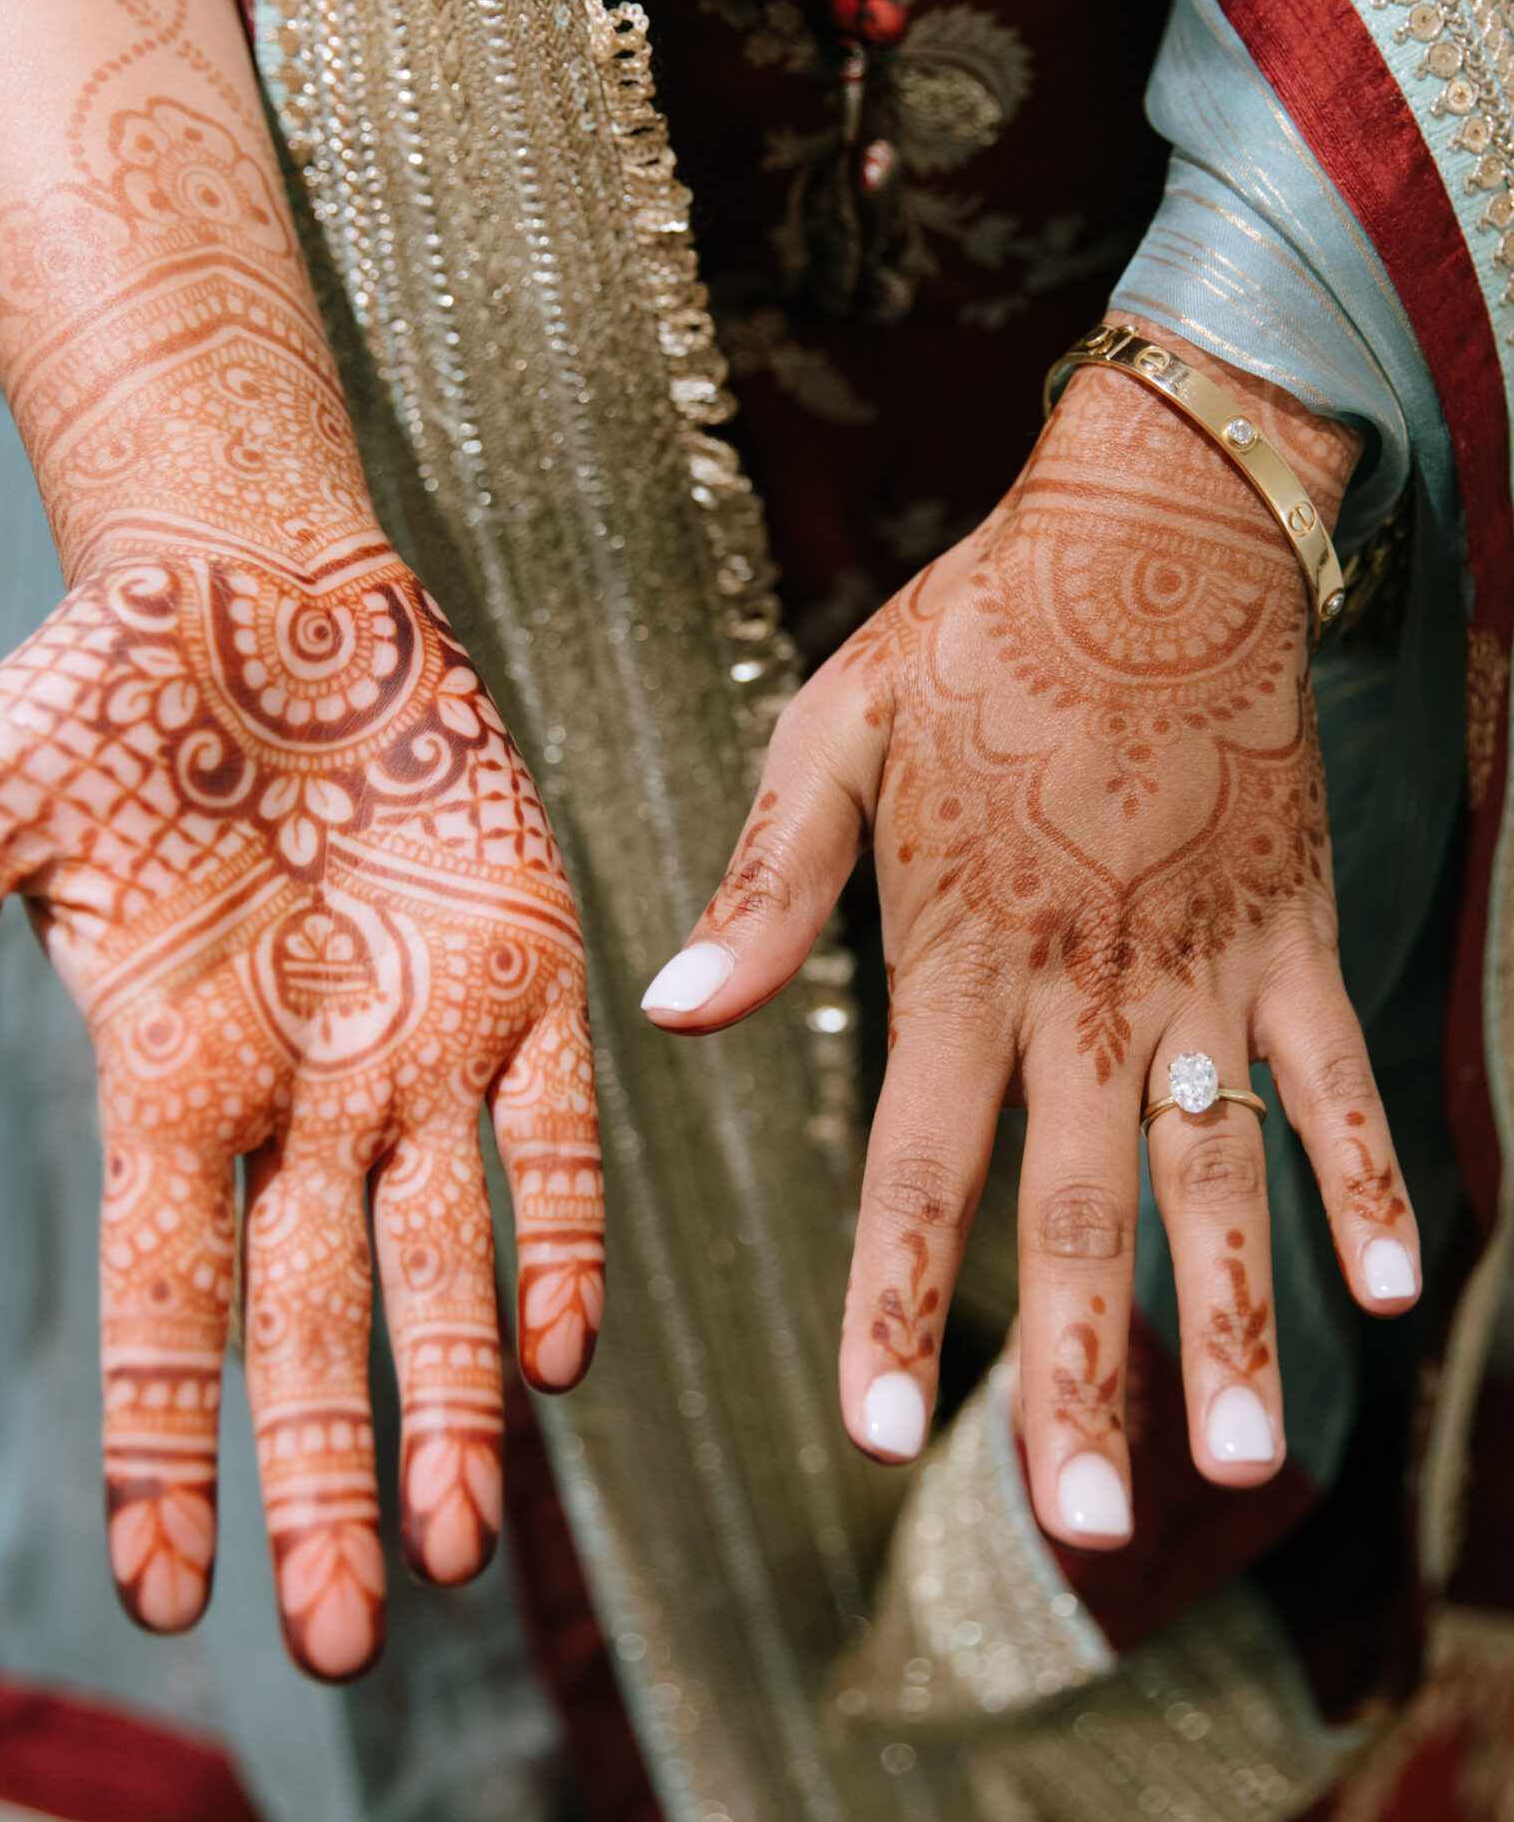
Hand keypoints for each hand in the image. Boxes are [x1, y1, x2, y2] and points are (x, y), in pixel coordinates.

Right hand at [0, 541, 601, 1676]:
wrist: (259, 586)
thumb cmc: (103, 689)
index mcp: (167, 1072)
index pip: (167, 1296)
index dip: (163, 1443)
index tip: (164, 1588)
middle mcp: (299, 1089)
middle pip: (308, 1320)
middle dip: (324, 1477)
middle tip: (344, 1637)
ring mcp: (420, 1038)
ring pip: (439, 1261)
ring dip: (450, 1403)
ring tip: (460, 1551)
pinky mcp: (523, 966)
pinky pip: (552, 1132)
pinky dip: (556, 1237)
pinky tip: (558, 1354)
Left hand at [643, 346, 1418, 1548]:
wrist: (1147, 538)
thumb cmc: (972, 636)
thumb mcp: (836, 734)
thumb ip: (767, 883)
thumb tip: (674, 1011)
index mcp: (955, 956)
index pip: (916, 1169)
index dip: (894, 1308)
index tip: (878, 1442)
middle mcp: (1080, 989)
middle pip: (1079, 1214)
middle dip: (1079, 1378)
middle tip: (1079, 1529)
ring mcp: (1199, 967)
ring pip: (1219, 1174)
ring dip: (1236, 1320)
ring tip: (1247, 1460)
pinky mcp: (1287, 928)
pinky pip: (1336, 1072)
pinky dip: (1367, 1175)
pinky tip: (1392, 1285)